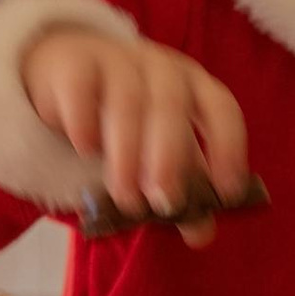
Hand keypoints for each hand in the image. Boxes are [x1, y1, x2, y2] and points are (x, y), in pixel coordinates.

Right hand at [23, 28, 249, 242]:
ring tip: (124, 197)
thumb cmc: (123, 119)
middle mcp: (160, 68)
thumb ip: (181, 191)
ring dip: (127, 153)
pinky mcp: (75, 64)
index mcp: (192, 87)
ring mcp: (117, 61)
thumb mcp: (156, 154)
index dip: (228, 148)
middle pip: (171, 105)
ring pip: (127, 100)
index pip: (221, 109)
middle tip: (164, 202)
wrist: (66, 75)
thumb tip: (202, 234)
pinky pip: (81, 88)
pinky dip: (84, 121)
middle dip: (170, 157)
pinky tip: (85, 149)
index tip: (226, 192)